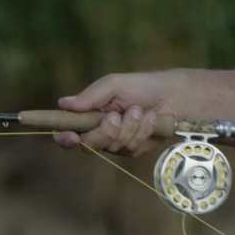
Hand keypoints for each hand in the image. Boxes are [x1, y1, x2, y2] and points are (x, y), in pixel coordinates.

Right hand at [53, 72, 175, 155]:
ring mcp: (115, 143)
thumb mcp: (113, 85)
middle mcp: (98, 131)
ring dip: (128, 127)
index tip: (71, 135)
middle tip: (116, 115)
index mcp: (88, 114)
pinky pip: (130, 148)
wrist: (172, 96)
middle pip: (88, 145)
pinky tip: (150, 119)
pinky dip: (141, 131)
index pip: (67, 132)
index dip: (65, 138)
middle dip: (104, 131)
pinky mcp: (132, 149)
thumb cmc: (140, 87)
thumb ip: (89, 96)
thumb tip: (62, 103)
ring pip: (111, 147)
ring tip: (138, 110)